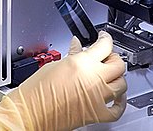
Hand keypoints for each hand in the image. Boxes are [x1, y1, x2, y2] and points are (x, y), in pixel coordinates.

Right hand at [0, 31, 126, 130]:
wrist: (30, 112)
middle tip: (106, 56)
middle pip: (118, 64)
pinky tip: (116, 97)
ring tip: (110, 75)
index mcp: (82, 63)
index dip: (105, 38)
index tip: (103, 38)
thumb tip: (77, 47)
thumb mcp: (53, 65)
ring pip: (121, 84)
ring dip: (118, 78)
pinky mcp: (97, 113)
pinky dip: (120, 103)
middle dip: (114, 57)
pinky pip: (117, 109)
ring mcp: (97, 97)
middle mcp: (93, 78)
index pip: (104, 45)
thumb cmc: (35, 92)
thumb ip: (71, 56)